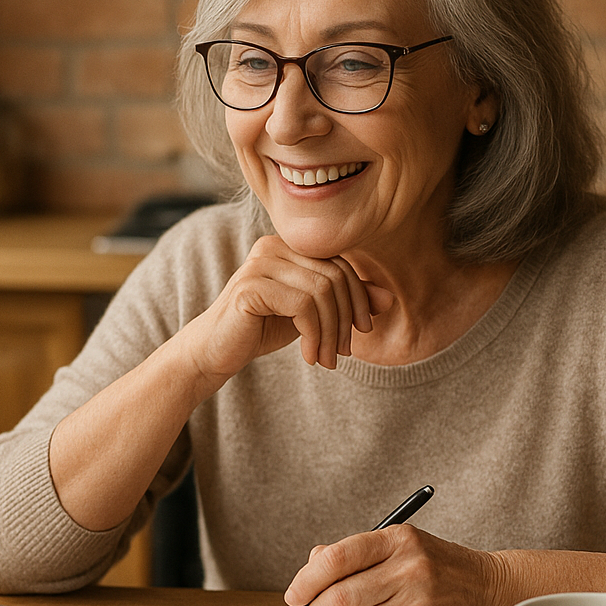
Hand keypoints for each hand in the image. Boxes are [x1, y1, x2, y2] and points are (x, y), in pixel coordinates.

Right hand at [178, 236, 392, 385]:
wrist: (215, 351)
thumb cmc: (261, 329)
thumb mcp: (312, 315)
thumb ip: (346, 302)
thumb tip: (389, 298)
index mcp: (289, 246)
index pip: (341, 264)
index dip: (359, 298)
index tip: (360, 333)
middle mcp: (274, 246)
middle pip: (335, 276)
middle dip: (346, 319)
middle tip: (342, 353)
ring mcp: (260, 263)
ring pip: (322, 292)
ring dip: (331, 332)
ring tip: (326, 359)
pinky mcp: (250, 287)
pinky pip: (302, 306)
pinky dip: (314, 335)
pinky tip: (308, 356)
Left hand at [282, 525, 506, 605]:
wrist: (487, 589)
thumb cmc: (432, 565)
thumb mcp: (397, 544)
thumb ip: (352, 552)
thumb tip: (310, 567)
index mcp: (396, 539)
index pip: (336, 559)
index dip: (306, 580)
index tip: (294, 595)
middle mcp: (409, 569)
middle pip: (340, 598)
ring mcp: (419, 602)